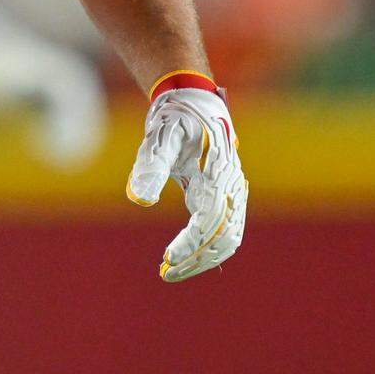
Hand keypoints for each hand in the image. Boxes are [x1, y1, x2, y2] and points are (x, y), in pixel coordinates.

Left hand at [126, 87, 247, 281]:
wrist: (195, 101)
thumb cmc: (175, 117)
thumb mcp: (160, 136)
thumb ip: (151, 166)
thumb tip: (140, 200)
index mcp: (218, 172)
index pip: (209, 220)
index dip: (190, 243)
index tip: (168, 258)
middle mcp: (232, 186)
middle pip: (223, 237)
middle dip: (196, 259)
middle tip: (166, 272)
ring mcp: (234, 193)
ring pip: (228, 239)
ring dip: (204, 259)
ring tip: (172, 270)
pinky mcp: (229, 197)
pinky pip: (227, 232)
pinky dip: (209, 249)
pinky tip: (186, 257)